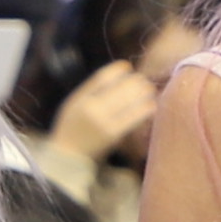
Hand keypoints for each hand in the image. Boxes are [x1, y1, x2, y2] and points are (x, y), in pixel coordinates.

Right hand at [47, 60, 161, 171]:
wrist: (69, 154)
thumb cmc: (72, 125)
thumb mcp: (74, 103)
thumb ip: (91, 89)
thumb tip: (117, 72)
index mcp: (81, 99)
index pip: (102, 77)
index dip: (118, 69)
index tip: (126, 67)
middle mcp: (92, 109)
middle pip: (119, 88)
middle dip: (135, 81)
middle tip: (143, 79)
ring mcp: (103, 122)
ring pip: (128, 101)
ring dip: (143, 92)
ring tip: (150, 89)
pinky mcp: (113, 135)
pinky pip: (133, 118)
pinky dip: (145, 109)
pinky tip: (151, 105)